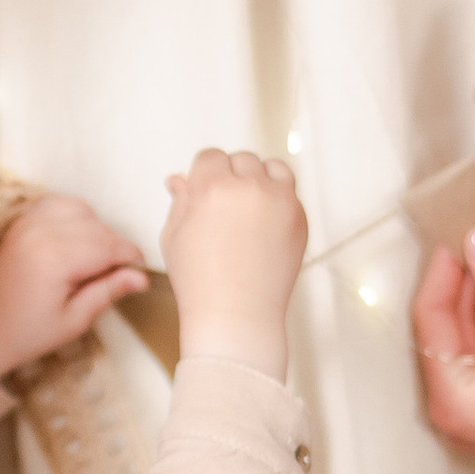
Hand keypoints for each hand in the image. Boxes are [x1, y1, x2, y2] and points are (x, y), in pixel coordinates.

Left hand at [0, 193, 149, 378]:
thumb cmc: (29, 332)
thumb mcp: (75, 320)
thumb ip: (108, 292)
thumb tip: (141, 277)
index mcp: (54, 259)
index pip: (108, 246)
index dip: (131, 257)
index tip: (139, 271)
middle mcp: (40, 233)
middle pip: (97, 226)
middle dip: (115, 246)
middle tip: (118, 273)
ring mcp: (28, 224)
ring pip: (80, 208)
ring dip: (95, 228)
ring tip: (95, 257)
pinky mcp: (21, 222)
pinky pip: (57, 204)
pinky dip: (73, 215)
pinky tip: (76, 239)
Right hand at [161, 148, 306, 371]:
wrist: (237, 316)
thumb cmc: (198, 280)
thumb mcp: (174, 236)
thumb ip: (180, 201)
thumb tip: (179, 178)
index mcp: (212, 187)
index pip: (210, 157)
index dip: (204, 176)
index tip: (203, 195)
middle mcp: (249, 188)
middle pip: (241, 160)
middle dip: (231, 177)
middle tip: (224, 209)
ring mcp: (280, 202)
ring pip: (272, 168)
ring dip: (260, 179)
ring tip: (248, 207)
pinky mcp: (299, 219)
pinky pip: (290, 193)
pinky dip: (278, 201)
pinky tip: (263, 226)